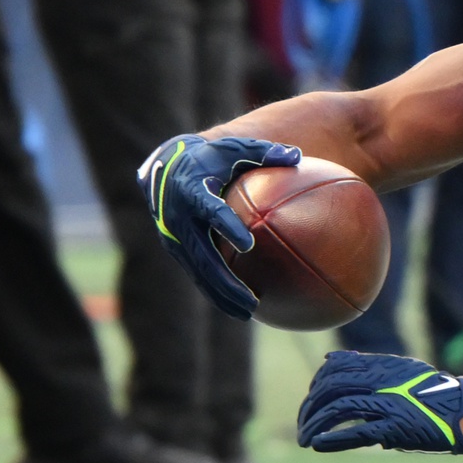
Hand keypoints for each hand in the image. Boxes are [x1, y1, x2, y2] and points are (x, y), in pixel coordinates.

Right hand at [138, 132, 302, 319]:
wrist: (165, 169)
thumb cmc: (210, 158)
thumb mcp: (233, 150)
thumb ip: (262, 153)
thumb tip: (297, 156)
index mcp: (191, 190)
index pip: (210, 211)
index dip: (226, 225)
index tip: (247, 243)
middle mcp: (179, 218)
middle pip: (203, 255)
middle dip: (226, 280)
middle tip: (253, 299)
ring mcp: (176, 238)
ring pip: (199, 272)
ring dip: (222, 294)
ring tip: (249, 312)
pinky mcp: (178, 250)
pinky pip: (198, 274)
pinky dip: (216, 292)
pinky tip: (240, 307)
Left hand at [298, 351, 462, 457]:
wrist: (462, 409)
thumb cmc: (431, 393)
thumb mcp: (398, 370)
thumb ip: (366, 365)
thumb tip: (330, 360)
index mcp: (381, 366)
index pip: (335, 369)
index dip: (316, 385)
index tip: (310, 401)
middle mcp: (380, 381)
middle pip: (331, 389)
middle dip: (310, 407)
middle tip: (303, 425)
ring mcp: (386, 404)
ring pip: (338, 410)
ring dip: (315, 425)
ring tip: (304, 439)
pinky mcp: (394, 427)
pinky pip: (357, 432)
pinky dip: (334, 438)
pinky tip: (318, 445)